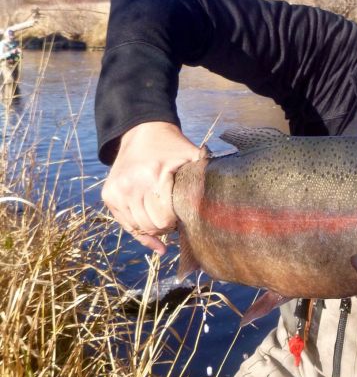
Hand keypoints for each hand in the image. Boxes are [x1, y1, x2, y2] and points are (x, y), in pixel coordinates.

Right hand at [101, 122, 203, 253]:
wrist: (141, 131)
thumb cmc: (172, 146)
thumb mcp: (191, 154)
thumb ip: (206, 172)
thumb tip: (228, 194)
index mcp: (153, 176)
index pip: (166, 217)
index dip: (178, 221)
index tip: (186, 216)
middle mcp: (130, 185)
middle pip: (153, 226)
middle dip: (168, 227)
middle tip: (177, 220)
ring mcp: (117, 192)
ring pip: (139, 228)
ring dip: (155, 230)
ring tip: (167, 223)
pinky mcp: (109, 196)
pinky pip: (126, 226)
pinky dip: (141, 234)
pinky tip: (157, 244)